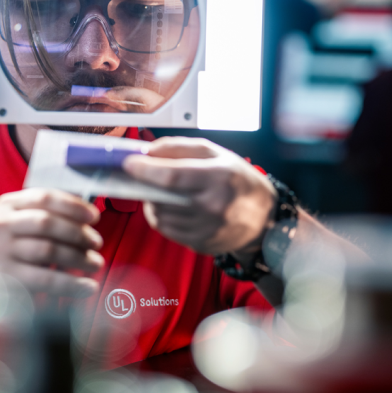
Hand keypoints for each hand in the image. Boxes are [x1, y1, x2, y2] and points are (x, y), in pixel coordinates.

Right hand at [0, 188, 103, 296]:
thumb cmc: (10, 251)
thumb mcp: (20, 225)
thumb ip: (47, 216)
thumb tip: (88, 215)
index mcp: (6, 205)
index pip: (44, 197)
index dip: (73, 205)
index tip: (94, 216)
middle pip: (47, 222)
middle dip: (78, 232)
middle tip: (97, 243)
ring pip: (48, 250)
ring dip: (79, 257)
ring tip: (96, 263)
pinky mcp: (3, 279)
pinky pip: (45, 280)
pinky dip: (71, 284)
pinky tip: (88, 287)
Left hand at [122, 137, 275, 255]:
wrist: (263, 218)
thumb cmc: (239, 181)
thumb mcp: (216, 153)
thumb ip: (180, 148)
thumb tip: (148, 151)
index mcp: (219, 178)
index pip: (172, 176)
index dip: (145, 169)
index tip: (129, 162)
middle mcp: (213, 206)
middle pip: (162, 197)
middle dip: (146, 184)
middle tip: (144, 174)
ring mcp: (206, 229)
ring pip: (160, 216)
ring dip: (153, 201)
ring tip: (163, 191)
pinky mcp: (200, 244)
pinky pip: (166, 230)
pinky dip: (162, 217)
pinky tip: (172, 207)